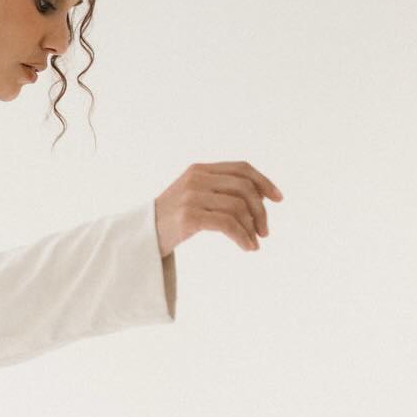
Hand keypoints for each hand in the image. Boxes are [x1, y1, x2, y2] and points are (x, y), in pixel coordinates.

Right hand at [154, 161, 282, 257]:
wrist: (139, 238)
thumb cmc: (168, 222)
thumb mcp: (192, 197)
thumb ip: (217, 191)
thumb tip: (256, 199)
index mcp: (199, 169)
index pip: (242, 168)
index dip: (264, 182)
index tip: (278, 198)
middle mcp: (197, 179)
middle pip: (244, 188)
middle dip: (261, 211)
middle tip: (264, 231)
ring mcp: (192, 197)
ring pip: (238, 207)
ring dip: (252, 228)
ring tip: (254, 243)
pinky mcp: (189, 217)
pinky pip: (228, 224)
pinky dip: (242, 236)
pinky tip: (247, 247)